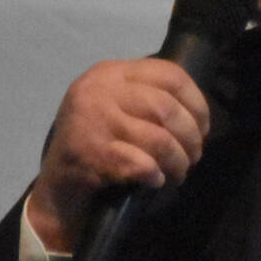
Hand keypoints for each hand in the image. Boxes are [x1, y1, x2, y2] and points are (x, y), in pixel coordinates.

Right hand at [24, 57, 211, 253]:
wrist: (57, 187)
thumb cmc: (94, 144)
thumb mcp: (114, 107)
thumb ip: (145, 97)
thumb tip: (196, 112)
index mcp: (110, 73)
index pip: (169, 74)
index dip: (196, 102)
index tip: (203, 126)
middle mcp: (98, 90)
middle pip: (166, 107)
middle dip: (190, 136)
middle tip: (194, 155)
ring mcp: (91, 121)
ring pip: (158, 139)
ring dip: (178, 161)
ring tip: (179, 173)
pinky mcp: (89, 154)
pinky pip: (140, 164)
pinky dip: (155, 175)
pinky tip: (156, 181)